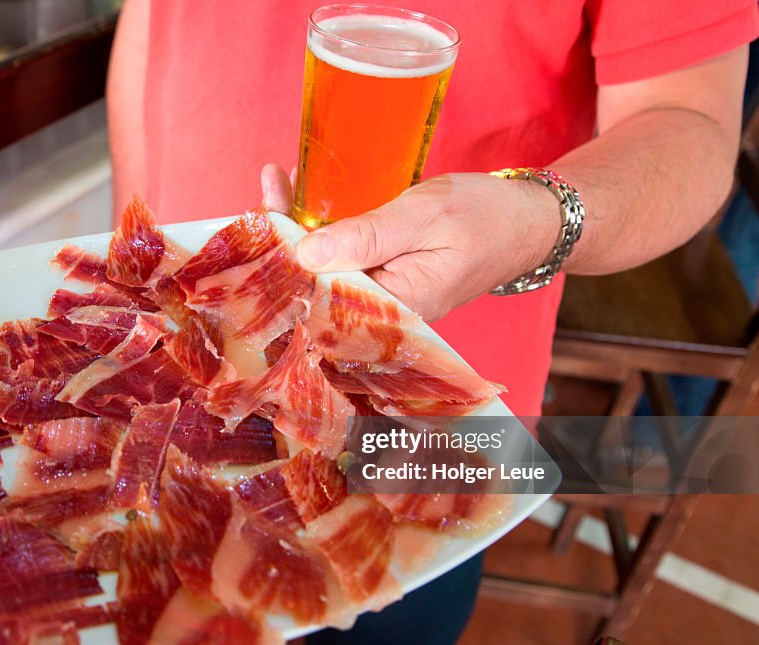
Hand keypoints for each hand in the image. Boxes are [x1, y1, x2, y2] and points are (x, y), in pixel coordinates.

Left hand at [260, 164, 558, 320]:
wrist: (530, 222)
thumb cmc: (486, 217)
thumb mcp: (424, 218)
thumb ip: (366, 237)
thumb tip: (306, 254)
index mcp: (393, 306)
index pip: (321, 290)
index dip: (287, 256)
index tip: (266, 215)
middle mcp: (383, 309)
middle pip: (317, 281)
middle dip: (286, 236)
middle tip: (269, 185)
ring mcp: (384, 295)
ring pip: (327, 267)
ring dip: (300, 227)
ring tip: (278, 183)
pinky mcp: (386, 278)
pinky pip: (345, 258)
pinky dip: (325, 228)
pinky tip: (307, 199)